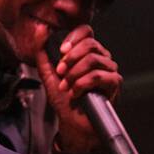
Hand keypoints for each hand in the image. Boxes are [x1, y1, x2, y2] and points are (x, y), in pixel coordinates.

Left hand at [33, 24, 120, 153]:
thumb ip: (43, 55)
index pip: (86, 31)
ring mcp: (110, 70)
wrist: (73, 122)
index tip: (61, 51)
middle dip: (70, 58)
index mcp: (88, 52)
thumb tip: (39, 32)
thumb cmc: (65, 100)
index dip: (73, 38)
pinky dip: (82, 84)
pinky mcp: (114, 83)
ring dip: (74, 74)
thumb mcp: (49, 75)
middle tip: (60, 72)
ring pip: (92, 60)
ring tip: (66, 86)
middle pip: (90, 43)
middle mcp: (101, 58)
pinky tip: (76, 93)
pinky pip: (98, 76)